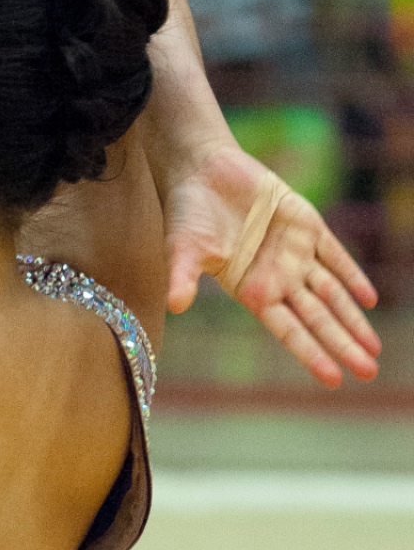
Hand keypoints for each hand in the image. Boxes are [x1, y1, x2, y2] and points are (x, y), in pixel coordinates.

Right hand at [164, 142, 380, 387]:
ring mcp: (295, 253)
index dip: (311, 354)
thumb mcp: (182, 249)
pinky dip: (353, 276)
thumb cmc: (187, 214)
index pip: (289, 331)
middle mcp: (277, 278)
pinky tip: (370, 299)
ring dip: (354, 319)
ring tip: (374, 348)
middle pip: (318, 319)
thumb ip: (182, 277)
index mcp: (252, 291)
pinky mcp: (307, 225)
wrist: (203, 170)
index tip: (333, 379)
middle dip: (343, 345)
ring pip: (332, 293)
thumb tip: (175, 305)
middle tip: (368, 372)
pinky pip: (336, 255)